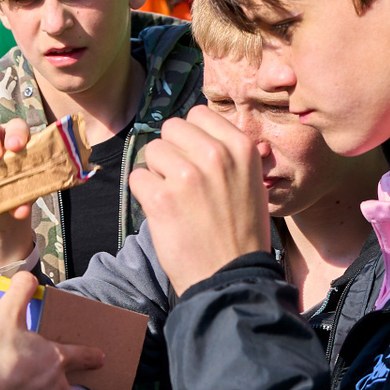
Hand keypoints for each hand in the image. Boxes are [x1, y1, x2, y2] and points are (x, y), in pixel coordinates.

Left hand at [126, 106, 272, 294]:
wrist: (230, 276)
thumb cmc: (242, 233)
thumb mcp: (253, 184)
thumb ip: (231, 154)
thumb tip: (210, 129)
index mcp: (241, 147)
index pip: (198, 113)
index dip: (190, 136)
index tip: (194, 158)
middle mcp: (215, 155)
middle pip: (170, 128)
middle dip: (171, 151)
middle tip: (182, 181)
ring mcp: (186, 175)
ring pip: (151, 151)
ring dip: (157, 173)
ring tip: (176, 199)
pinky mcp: (161, 198)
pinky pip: (137, 177)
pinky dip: (144, 194)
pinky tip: (163, 212)